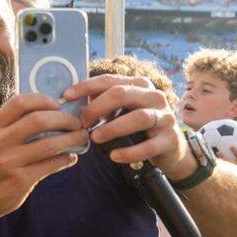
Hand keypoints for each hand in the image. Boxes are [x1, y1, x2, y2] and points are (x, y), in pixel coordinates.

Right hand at [0, 93, 85, 222]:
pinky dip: (66, 159)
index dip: (44, 100)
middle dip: (64, 119)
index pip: (20, 102)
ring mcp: (8, 162)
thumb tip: (51, 111)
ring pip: (50, 144)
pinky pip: (51, 164)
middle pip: (39, 120)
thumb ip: (13, 125)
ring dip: (72, 139)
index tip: (58, 105)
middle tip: (76, 123)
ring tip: (81, 138)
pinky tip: (70, 157)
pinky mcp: (19, 180)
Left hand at [68, 74, 191, 178]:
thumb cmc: (137, 127)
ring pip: (139, 117)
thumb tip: (71, 100)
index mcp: (139, 86)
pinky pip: (149, 146)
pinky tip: (114, 156)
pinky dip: (130, 152)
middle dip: (97, 108)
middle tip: (82, 123)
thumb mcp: (120, 111)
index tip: (66, 96)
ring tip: (95, 137)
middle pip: (122, 94)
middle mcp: (154, 97)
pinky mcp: (170, 139)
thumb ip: (101, 103)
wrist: (169, 149)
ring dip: (113, 128)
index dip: (86, 86)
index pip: (110, 80)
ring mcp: (164, 117)